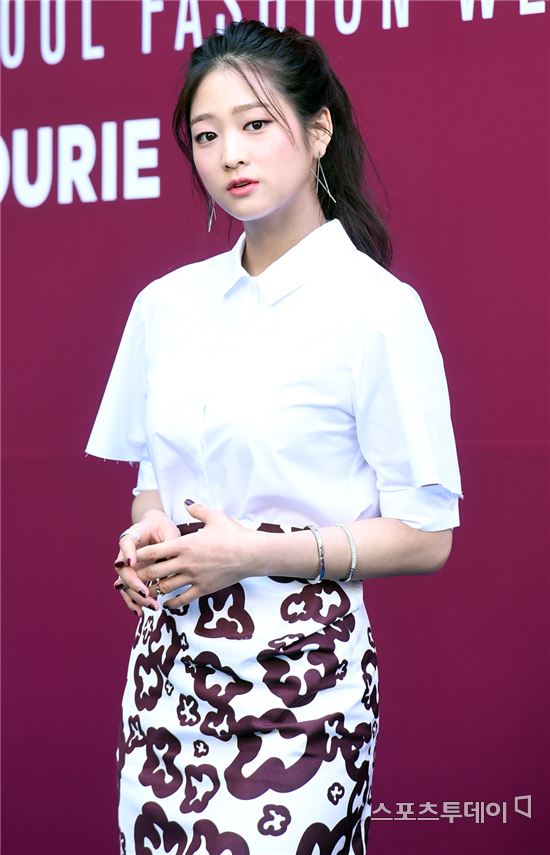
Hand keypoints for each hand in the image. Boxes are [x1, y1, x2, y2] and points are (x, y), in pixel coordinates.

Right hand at [114, 509, 180, 616]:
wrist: (156, 530)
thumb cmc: (164, 529)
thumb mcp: (169, 532)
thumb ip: (170, 543)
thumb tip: (174, 560)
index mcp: (133, 536)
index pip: (126, 543)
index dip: (127, 553)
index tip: (131, 562)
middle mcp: (126, 553)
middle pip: (122, 569)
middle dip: (132, 582)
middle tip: (145, 591)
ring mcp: (128, 567)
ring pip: (124, 584)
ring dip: (135, 596)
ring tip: (151, 606)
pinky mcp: (133, 577)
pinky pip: (129, 591)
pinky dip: (134, 602)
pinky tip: (141, 612)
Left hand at [133, 501, 261, 607]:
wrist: (251, 554)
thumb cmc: (234, 534)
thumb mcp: (215, 517)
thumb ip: (198, 510)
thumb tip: (187, 502)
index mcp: (184, 544)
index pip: (153, 551)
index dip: (138, 556)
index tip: (127, 558)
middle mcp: (185, 562)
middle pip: (154, 572)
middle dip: (139, 576)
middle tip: (128, 579)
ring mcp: (193, 577)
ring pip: (165, 588)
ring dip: (153, 590)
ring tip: (143, 592)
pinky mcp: (203, 589)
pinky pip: (182, 599)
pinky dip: (171, 603)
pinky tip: (166, 604)